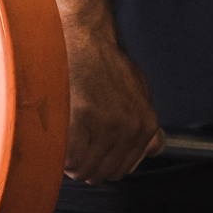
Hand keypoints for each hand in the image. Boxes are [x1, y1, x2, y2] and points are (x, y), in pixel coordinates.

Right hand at [65, 33, 162, 182]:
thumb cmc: (108, 65)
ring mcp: (105, 124)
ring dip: (73, 166)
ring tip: (66, 152)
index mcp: (146, 123)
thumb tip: (154, 150)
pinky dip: (62, 157)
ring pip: (86, 168)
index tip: (93, 162)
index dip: (105, 168)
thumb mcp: (140, 92)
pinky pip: (70, 156)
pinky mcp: (81, 118)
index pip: (125, 168)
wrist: (87, 40)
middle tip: (76, 159)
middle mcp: (129, 127)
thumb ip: (147, 125)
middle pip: (106, 173)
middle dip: (89, 170)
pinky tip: (59, 145)